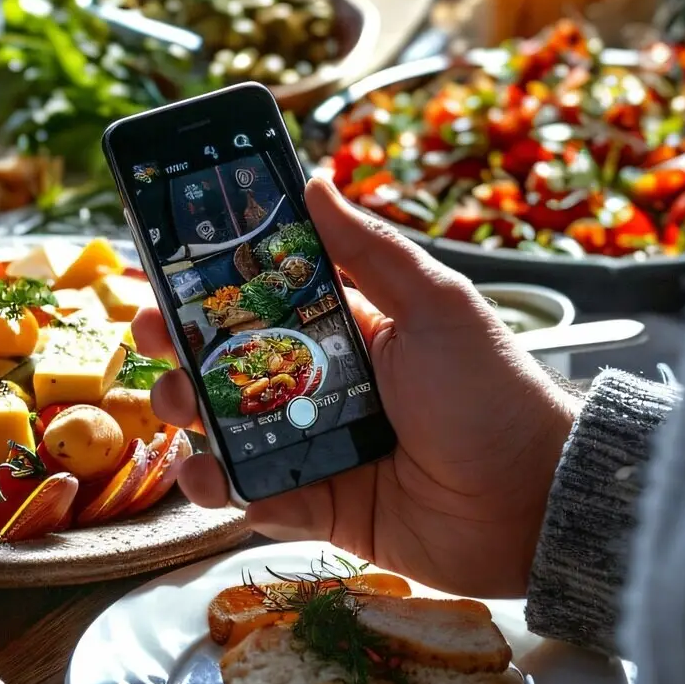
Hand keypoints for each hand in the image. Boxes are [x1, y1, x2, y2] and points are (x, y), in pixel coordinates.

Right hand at [133, 177, 577, 597]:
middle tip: (152, 335)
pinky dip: (219, 485)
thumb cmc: (494, 393)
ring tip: (180, 403)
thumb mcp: (435, 305)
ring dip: (189, 410)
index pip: (264, 296)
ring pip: (226, 425)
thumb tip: (316, 178)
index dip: (212, 283)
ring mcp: (316, 445)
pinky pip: (249, 493)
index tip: (166, 267)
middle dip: (182, 345)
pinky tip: (208, 471)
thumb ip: (370, 248)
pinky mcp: (316, 505)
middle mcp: (324, 384)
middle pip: (230, 360)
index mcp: (350, 328)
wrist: (532, 500)